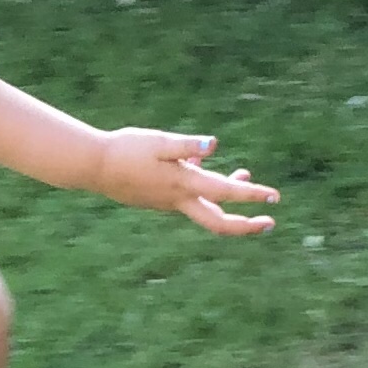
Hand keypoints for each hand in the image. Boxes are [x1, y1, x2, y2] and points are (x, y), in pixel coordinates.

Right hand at [84, 128, 277, 233]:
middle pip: (218, 223)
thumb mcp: (159, 142)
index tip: (275, 198)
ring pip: (205, 208)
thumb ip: (188, 145)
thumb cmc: (126, 150)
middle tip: (269, 221)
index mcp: (183, 185)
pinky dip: (205, 189)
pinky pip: (189, 199)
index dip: (253, 197)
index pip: (226, 195)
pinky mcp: (159, 200)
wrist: (92, 166)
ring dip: (227, 197)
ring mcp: (168, 203)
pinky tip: (203, 168)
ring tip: (244, 175)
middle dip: (246, 225)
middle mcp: (178, 200)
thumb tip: (214, 145)